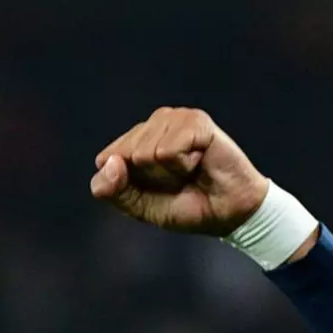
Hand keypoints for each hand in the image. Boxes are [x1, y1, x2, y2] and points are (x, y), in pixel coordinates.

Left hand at [90, 107, 269, 236]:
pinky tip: (199, 161)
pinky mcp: (195, 120)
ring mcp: (174, 118)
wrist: (227, 214)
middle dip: (150, 179)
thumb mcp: (138, 206)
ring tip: (190, 171)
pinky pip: (168, 150)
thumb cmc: (185, 206)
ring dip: (168, 173)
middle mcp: (152, 124)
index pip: (105, 160)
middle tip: (177, 181)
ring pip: (145, 152)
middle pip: (125, 157)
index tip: (155, 189)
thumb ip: (111, 190)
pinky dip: (183, 165)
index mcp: (133, 141)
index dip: (127, 185)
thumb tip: (109, 162)